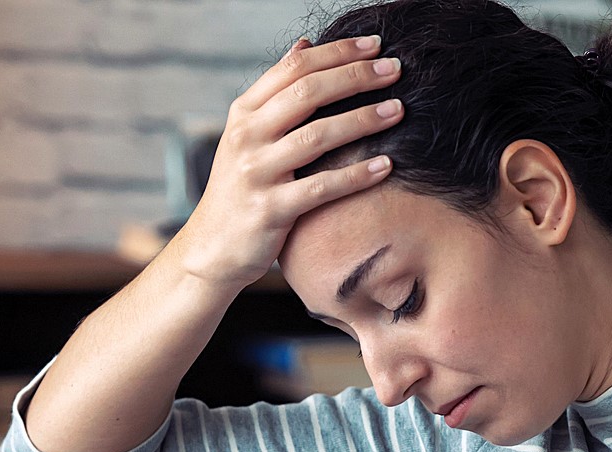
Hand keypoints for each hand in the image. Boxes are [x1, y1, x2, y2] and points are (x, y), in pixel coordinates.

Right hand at [170, 32, 404, 289]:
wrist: (212, 248)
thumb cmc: (242, 188)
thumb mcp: (251, 135)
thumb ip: (277, 93)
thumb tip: (305, 44)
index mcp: (245, 112)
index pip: (294, 67)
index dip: (336, 52)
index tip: (374, 43)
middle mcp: (247, 136)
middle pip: (307, 93)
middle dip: (355, 77)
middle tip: (395, 69)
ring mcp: (256, 172)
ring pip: (316, 136)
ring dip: (362, 120)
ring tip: (398, 110)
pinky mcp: (269, 210)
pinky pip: (320, 188)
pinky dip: (355, 176)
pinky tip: (386, 165)